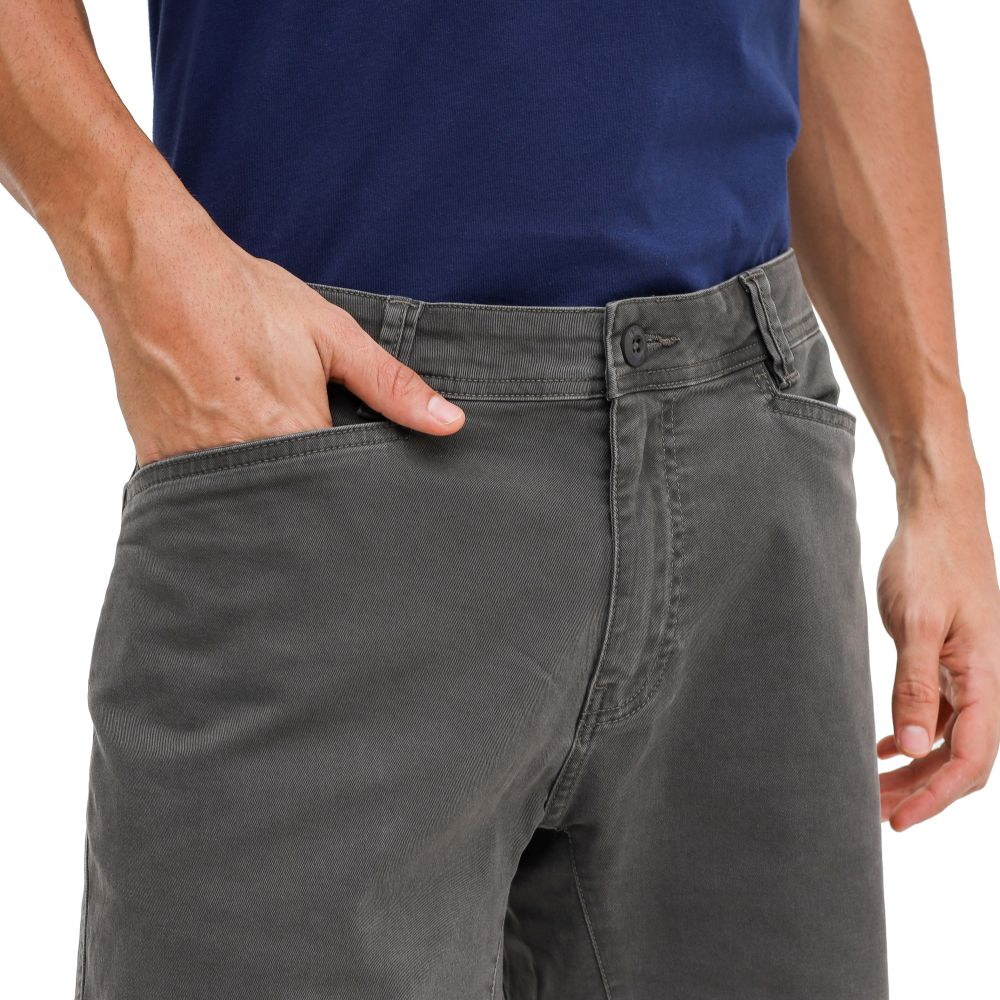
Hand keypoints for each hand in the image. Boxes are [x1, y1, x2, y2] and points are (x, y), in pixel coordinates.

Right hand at [84, 212, 463, 466]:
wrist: (152, 271)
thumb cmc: (245, 299)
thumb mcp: (332, 335)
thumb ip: (391, 385)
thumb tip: (449, 422)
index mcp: (293, 436)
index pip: (339, 493)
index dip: (351, 489)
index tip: (357, 480)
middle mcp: (243, 461)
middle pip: (292, 505)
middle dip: (309, 497)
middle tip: (308, 459)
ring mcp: (196, 466)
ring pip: (246, 502)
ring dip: (264, 489)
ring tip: (262, 446)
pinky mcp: (161, 462)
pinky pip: (200, 492)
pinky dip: (218, 481)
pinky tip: (224, 445)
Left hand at [876, 505, 999, 829]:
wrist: (939, 518)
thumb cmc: (929, 561)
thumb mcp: (916, 622)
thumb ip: (914, 685)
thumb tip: (916, 748)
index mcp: (985, 677)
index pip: (973, 759)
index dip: (937, 797)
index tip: (899, 821)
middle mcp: (984, 682)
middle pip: (961, 759)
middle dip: (921, 792)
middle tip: (873, 813)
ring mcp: (967, 673)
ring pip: (948, 740)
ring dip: (914, 769)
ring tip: (872, 789)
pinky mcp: (948, 661)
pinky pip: (939, 714)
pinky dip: (914, 736)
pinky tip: (885, 748)